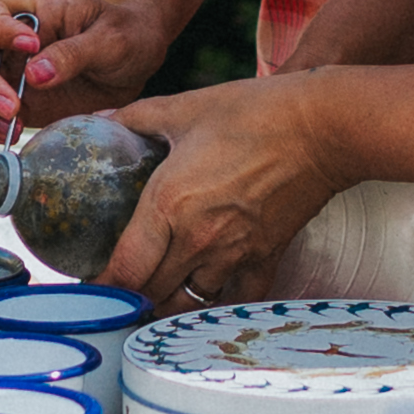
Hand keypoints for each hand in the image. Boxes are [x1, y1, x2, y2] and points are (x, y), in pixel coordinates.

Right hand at [0, 0, 175, 126]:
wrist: (138, 60)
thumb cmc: (127, 33)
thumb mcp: (112, 38)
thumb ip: (75, 52)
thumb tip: (34, 75)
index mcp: (34, 8)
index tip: (29, 46)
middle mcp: (13, 39)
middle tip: (12, 105)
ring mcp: (13, 71)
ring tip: (14, 125)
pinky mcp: (21, 102)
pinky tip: (14, 136)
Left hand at [97, 74, 346, 305]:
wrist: (322, 127)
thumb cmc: (254, 112)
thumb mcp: (185, 107)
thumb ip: (136, 117)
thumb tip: (101, 117)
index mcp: (168, 204)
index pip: (124, 270)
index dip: (101, 287)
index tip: (90, 287)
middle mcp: (197, 239)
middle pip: (150, 296)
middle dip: (128, 298)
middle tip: (116, 290)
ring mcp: (234, 255)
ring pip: (188, 305)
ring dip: (166, 305)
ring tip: (154, 295)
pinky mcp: (266, 259)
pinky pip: (236, 300)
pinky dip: (218, 303)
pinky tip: (207, 293)